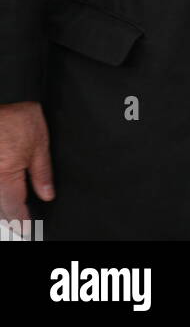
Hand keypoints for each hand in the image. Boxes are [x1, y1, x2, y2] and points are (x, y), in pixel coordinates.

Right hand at [0, 101, 53, 224]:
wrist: (3, 95)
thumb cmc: (14, 118)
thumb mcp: (38, 143)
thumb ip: (43, 172)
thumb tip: (48, 193)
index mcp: (6, 180)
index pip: (15, 214)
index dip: (24, 225)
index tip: (30, 230)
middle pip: (1, 211)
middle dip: (13, 217)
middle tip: (25, 220)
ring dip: (5, 206)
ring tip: (17, 206)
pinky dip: (1, 193)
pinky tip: (8, 186)